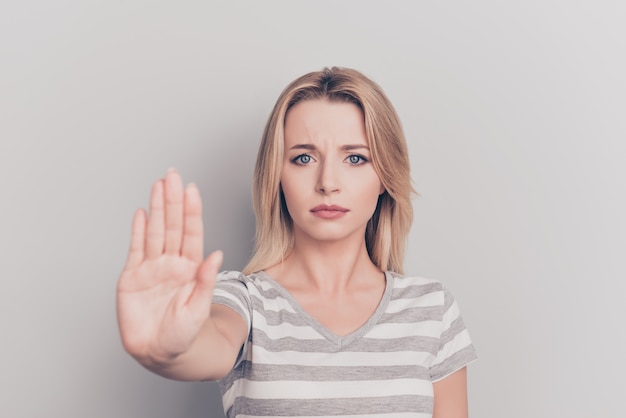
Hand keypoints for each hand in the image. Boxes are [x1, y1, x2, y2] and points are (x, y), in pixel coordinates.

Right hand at [116, 169, 221, 363]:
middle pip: (172, 225)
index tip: (192, 189)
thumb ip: (205, 281)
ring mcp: (152, 268)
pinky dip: (137, 231)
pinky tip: (140, 213)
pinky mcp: (132, 278)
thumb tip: (217, 255)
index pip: (191, 233)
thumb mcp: (198, 309)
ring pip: (154, 232)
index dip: (191, 211)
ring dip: (156, 208)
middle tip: (173, 174)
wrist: (160, 352)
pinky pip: (135, 250)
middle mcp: (172, 263)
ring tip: (158, 185)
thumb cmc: (184, 333)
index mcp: (191, 268)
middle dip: (172, 200)